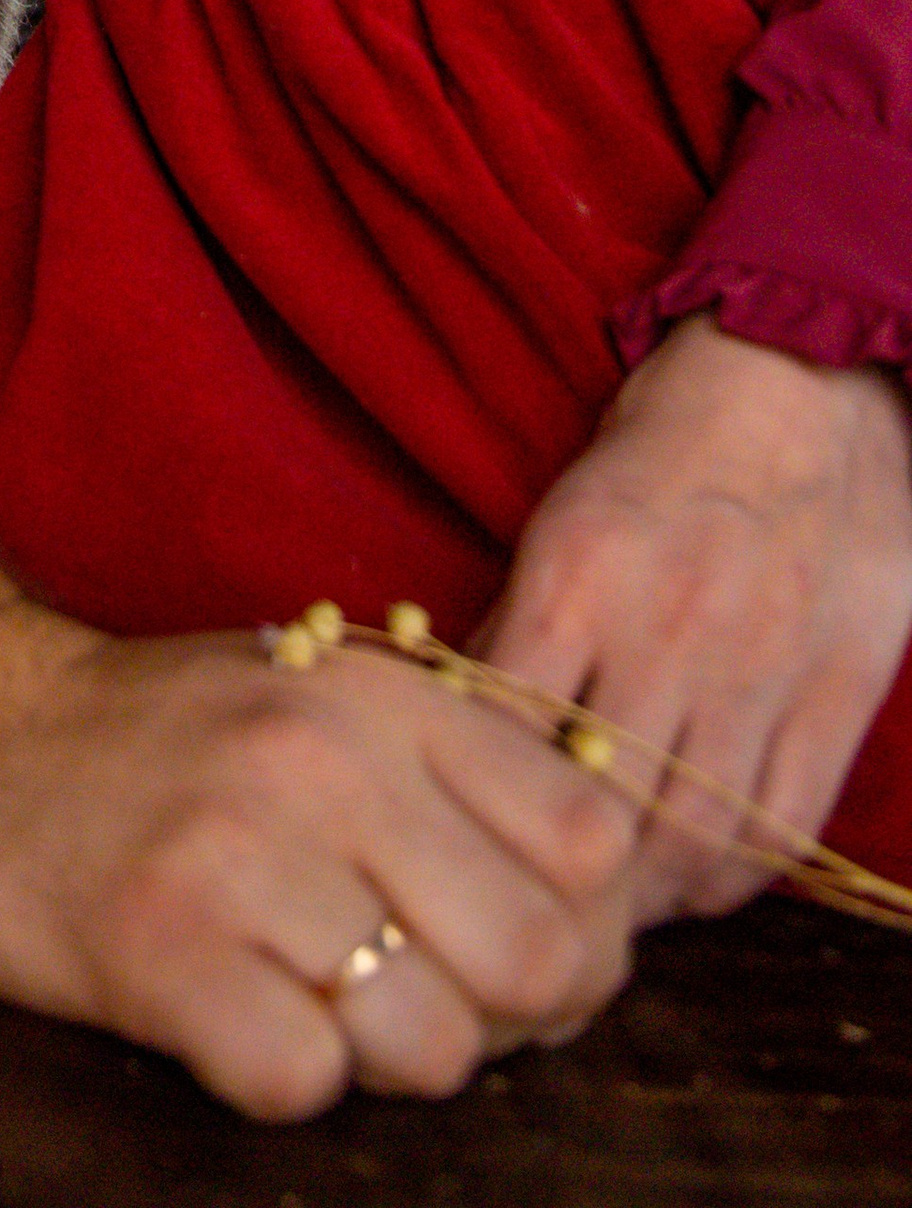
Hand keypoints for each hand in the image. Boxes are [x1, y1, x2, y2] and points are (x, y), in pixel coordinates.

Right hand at [0, 608, 633, 1119]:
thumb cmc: (160, 746)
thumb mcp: (321, 699)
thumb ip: (453, 774)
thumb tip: (600, 915)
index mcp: (384, 692)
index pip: (592, 839)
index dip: (580, 922)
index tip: (505, 943)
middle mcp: (325, 755)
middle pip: (539, 957)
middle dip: (502, 1018)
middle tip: (419, 1002)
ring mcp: (239, 849)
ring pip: (432, 1044)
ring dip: (383, 1057)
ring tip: (308, 1002)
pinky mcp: (157, 943)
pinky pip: (302, 1080)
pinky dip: (278, 1076)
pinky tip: (229, 1017)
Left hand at [482, 317, 911, 920]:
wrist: (802, 378)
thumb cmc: (664, 441)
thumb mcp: (566, 512)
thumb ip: (525, 620)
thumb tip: (459, 724)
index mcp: (577, 576)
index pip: (502, 733)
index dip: (474, 807)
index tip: (453, 840)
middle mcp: (666, 632)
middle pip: (600, 809)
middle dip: (558, 878)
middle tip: (528, 906)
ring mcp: (760, 671)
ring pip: (693, 838)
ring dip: (644, 897)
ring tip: (607, 910)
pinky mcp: (835, 694)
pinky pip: (781, 827)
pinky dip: (732, 877)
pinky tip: (694, 881)